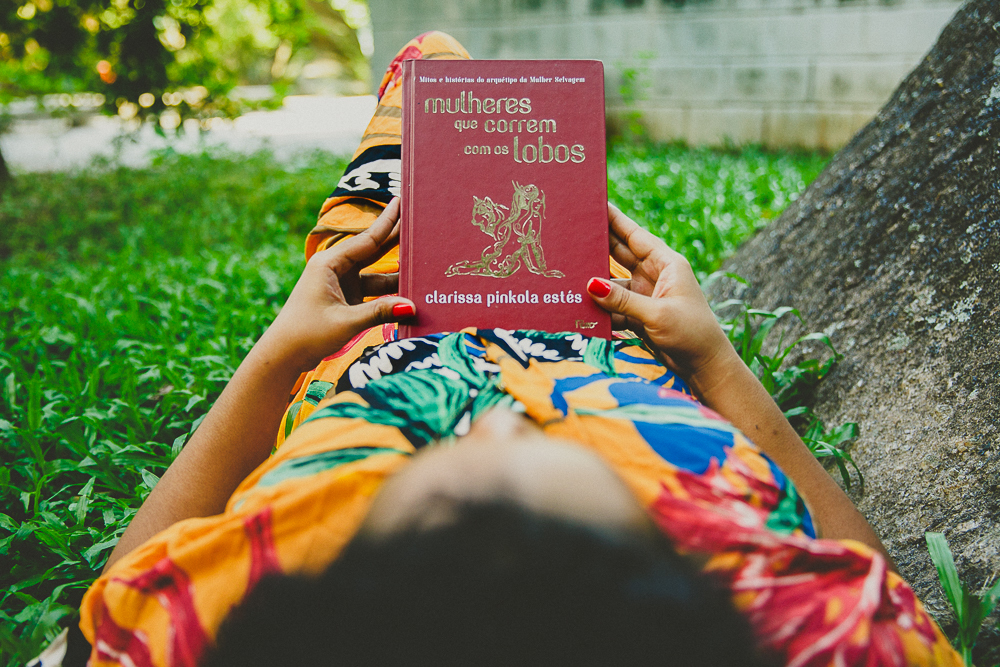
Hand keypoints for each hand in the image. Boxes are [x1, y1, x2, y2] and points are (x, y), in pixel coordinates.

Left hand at [261, 198, 414, 370]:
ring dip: (398, 274)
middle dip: (397, 239)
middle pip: (374, 251)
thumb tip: (411, 306)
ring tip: (425, 264)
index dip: (389, 221)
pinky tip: (410, 293)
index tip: (403, 201)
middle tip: (420, 223)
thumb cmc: (307, 334)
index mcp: (330, 263)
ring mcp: (341, 284)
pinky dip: (390, 294)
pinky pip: (374, 292)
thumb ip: (380, 312)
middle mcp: (336, 269)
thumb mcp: (346, 322)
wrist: (283, 355)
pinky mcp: (345, 300)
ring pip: (377, 274)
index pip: (368, 239)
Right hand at [587, 204, 735, 390]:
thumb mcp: (657, 314)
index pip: (635, 236)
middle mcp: (655, 275)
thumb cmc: (691, 333)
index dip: (615, 220)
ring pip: (613, 282)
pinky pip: (614, 305)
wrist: (704, 367)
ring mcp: (646, 295)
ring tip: (567, 271)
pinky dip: (600, 306)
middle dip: (598, 245)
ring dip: (594, 281)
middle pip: (620, 254)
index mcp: (667, 264)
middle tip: (572, 232)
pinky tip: (579, 304)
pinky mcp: (639, 315)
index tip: (594, 204)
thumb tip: (590, 284)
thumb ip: (623, 300)